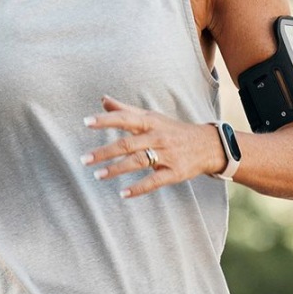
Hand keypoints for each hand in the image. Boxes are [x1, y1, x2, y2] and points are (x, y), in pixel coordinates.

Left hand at [83, 96, 222, 196]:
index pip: (125, 118)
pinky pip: (154, 181)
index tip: (86, 122)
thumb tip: (103, 99)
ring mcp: (167, 155)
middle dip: (104, 152)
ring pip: (138, 161)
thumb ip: (126, 110)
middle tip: (84, 159)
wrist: (208, 145)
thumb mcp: (152, 117)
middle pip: (128, 143)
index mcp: (150, 122)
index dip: (105, 120)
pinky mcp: (175, 172)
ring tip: (97, 175)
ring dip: (116, 169)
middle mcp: (157, 137)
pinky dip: (138, 188)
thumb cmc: (173, 130)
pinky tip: (123, 194)